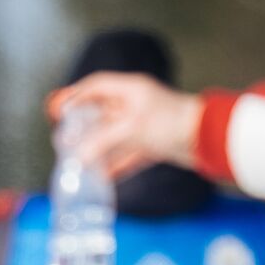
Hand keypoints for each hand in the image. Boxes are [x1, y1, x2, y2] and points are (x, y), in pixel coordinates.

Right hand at [45, 72, 203, 178]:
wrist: (208, 139)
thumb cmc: (171, 123)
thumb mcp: (131, 129)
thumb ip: (102, 142)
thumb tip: (78, 158)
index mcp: (130, 90)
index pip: (95, 86)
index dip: (74, 96)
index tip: (56, 110)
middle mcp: (136, 105)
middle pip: (101, 112)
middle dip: (81, 125)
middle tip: (61, 137)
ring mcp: (144, 125)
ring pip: (112, 136)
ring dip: (95, 148)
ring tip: (76, 159)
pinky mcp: (153, 144)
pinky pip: (127, 154)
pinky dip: (114, 165)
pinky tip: (101, 177)